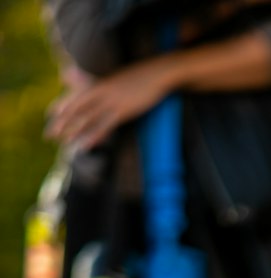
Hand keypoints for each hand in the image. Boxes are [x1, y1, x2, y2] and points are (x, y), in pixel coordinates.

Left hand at [45, 56, 176, 150]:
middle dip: (61, 121)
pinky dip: (93, 135)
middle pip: (76, 108)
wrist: (157, 73)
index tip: (50, 113)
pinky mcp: (122, 111)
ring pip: (86, 118)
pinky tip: (84, 145)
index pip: (76, 95)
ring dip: (72, 130)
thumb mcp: (121, 78)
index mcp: (100, 83)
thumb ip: (108, 82)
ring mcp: (110, 101)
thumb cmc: (141, 76)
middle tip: (48, 134)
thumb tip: (98, 84)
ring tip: (60, 141)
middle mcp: (101, 91)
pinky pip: (104, 125)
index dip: (62, 104)